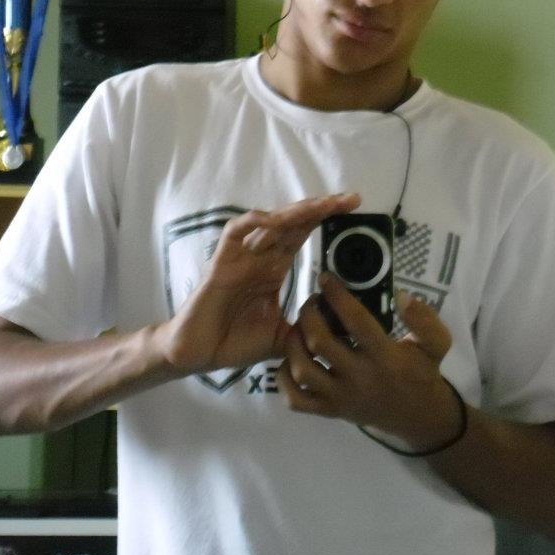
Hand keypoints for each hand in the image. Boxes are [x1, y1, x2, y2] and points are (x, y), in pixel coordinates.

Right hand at [154, 194, 359, 374]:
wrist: (200, 355)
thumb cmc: (236, 343)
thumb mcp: (284, 337)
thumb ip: (308, 328)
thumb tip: (340, 328)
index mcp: (274, 269)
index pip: (303, 235)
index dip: (325, 219)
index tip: (353, 209)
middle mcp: (260, 257)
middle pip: (293, 222)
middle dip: (321, 208)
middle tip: (350, 199)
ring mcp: (241, 257)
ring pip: (270, 221)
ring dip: (296, 212)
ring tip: (322, 205)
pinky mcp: (222, 262)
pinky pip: (236, 232)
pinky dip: (254, 222)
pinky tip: (274, 220)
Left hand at [278, 273, 461, 451]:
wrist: (417, 418)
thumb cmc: (422, 374)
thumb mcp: (436, 344)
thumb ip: (424, 319)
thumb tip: (400, 296)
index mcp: (385, 358)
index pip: (356, 321)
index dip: (337, 296)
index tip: (325, 278)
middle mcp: (359, 378)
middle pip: (320, 342)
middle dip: (309, 314)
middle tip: (312, 301)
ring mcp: (340, 397)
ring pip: (302, 369)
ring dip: (294, 342)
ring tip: (300, 326)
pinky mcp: (329, 411)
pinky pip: (295, 399)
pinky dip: (284, 378)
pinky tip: (291, 359)